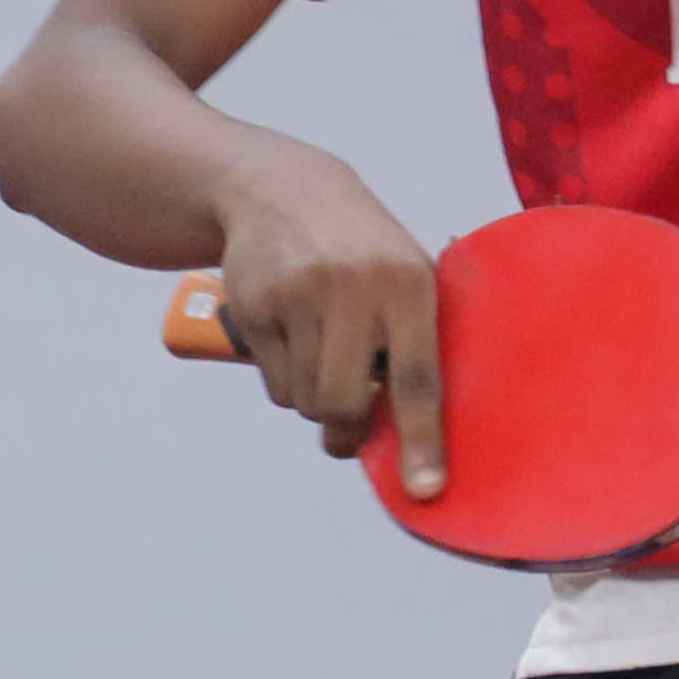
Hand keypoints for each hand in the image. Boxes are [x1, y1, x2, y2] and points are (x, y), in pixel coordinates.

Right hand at [211, 148, 451, 499]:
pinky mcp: (255, 306)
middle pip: (344, 402)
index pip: (417, 377)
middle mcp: (354, 288)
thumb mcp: (403, 272)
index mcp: (409, 283)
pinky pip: (272, 384)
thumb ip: (414, 341)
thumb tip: (412, 436)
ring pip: (303, 399)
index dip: (421, 439)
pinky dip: (284, 380)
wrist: (280, 190)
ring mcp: (299, 296)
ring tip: (319, 360)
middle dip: (344, 429)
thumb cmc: (359, 248)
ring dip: (312, 400)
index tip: (423, 488)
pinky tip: (291, 340)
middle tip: (347, 431)